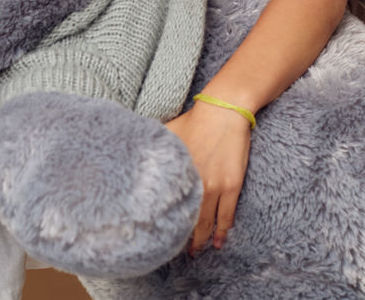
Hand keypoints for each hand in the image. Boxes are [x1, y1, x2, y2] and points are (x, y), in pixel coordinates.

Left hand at [165, 99, 251, 253]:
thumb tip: (132, 152)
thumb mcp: (168, 132)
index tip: (154, 236)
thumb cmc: (194, 120)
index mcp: (176, 173)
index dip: (160, 223)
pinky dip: (222, 231)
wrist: (224, 111)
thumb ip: (154, 147)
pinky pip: (227, 215)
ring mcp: (214, 186)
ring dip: (200, 241)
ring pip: (205, 222)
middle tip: (171, 253)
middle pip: (185, 219)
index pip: (165, 206)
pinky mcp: (231, 186)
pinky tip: (219, 243)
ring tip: (194, 253)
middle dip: (179, 239)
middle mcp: (194, 183)